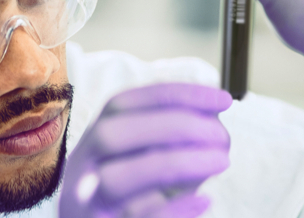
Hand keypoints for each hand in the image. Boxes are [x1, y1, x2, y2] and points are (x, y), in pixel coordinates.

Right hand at [59, 83, 231, 217]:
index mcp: (92, 145)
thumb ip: (168, 142)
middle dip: (172, 126)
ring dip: (175, 164)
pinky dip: (173, 210)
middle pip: (109, 135)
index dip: (173, 96)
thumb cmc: (133, 203)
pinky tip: (203, 200)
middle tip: (221, 136)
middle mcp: (81, 172)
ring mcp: (85, 206)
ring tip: (220, 161)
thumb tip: (212, 119)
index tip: (223, 100)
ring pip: (115, 180)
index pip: (120, 104)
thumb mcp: (143, 166)